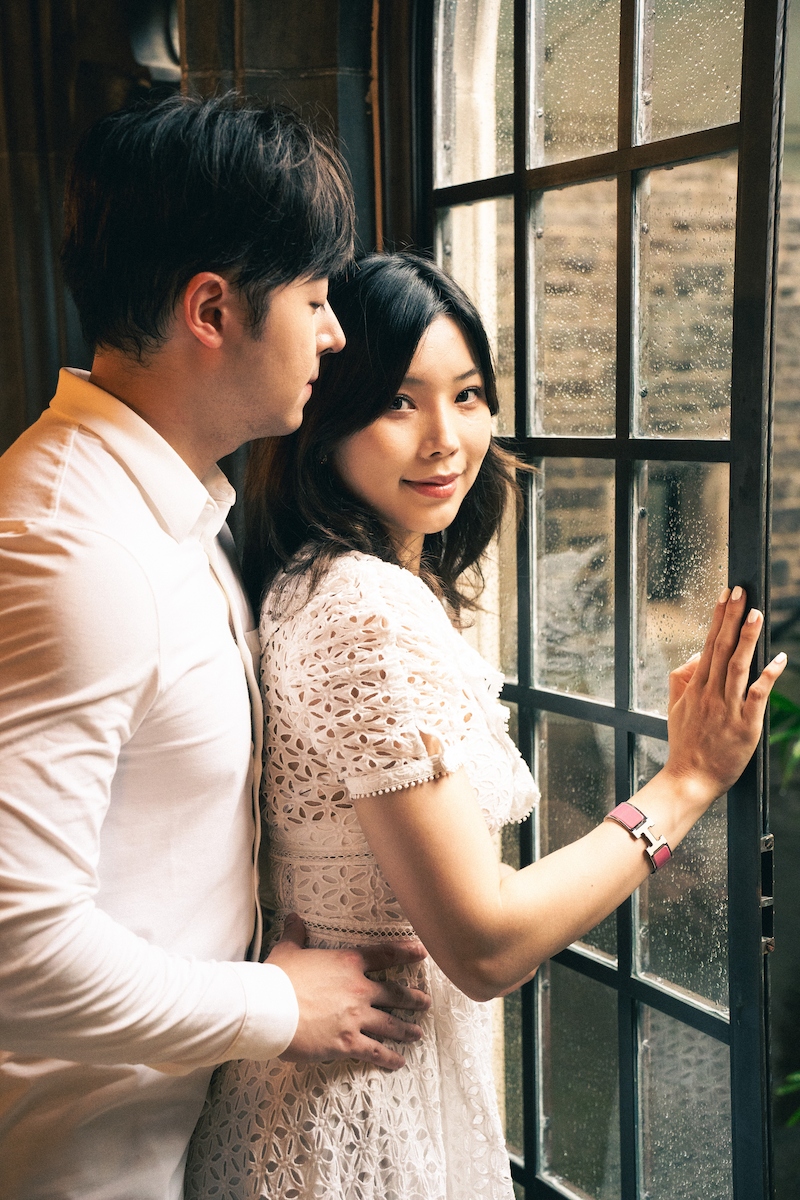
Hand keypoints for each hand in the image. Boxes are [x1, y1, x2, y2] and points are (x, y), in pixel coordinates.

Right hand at [266, 913, 430, 1069]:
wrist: (270, 1009)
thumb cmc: (278, 978)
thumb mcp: (288, 950)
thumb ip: (295, 934)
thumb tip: (293, 918)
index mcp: (347, 963)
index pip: (384, 955)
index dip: (405, 952)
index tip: (422, 951)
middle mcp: (358, 990)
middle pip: (394, 994)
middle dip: (412, 999)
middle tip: (425, 1002)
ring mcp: (355, 1018)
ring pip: (390, 1024)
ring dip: (406, 1029)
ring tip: (417, 1033)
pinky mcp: (347, 1043)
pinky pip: (374, 1051)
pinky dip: (388, 1058)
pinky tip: (398, 1062)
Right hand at [663, 586, 786, 806]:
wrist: (690, 778)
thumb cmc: (685, 744)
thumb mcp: (674, 707)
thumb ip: (681, 678)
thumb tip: (696, 656)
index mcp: (695, 687)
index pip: (707, 644)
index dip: (717, 618)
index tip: (725, 595)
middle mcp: (710, 693)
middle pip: (721, 648)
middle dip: (731, 617)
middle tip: (740, 591)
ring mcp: (727, 708)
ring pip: (737, 666)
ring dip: (746, 638)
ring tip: (755, 613)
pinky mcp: (744, 725)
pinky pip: (756, 695)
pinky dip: (768, 676)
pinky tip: (778, 659)